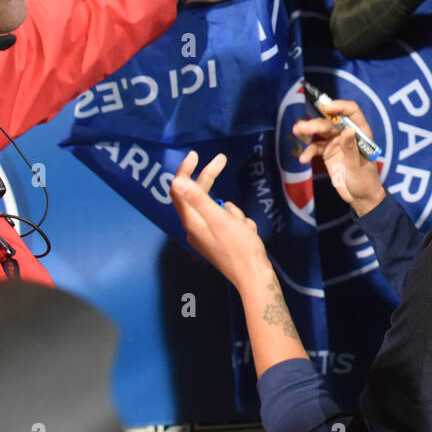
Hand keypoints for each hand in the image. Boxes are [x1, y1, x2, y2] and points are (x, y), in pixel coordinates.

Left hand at [170, 151, 269, 290]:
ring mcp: (207, 235)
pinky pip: (227, 221)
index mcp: (192, 222)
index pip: (179, 191)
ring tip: (244, 226)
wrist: (254, 276)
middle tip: (222, 160)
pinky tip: (247, 232)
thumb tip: (177, 181)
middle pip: (198, 196)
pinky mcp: (219, 240)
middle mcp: (195, 228)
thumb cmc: (238, 247)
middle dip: (210, 180)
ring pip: (218, 209)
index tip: (196, 155)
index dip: (185, 171)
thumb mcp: (220, 219)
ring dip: (233, 211)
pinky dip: (238, 222)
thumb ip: (199, 199)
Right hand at [291, 98, 386, 215]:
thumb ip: (351, 149)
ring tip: (296, 130)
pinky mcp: (327, 153)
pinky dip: (308, 152)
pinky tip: (303, 159)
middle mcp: (347, 134)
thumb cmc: (366, 180)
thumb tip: (346, 130)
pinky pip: (315, 148)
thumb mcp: (359, 166)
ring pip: (321, 132)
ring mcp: (336, 143)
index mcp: (360, 132)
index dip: (340, 107)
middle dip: (316, 123)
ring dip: (308, 131)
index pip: (351, 112)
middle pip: (331, 122)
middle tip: (301, 127)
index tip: (326, 108)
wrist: (360, 197)